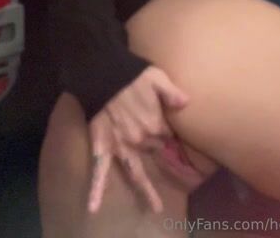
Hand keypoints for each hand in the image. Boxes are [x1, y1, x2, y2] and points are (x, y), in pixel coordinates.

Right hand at [87, 66, 188, 213]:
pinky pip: (99, 170)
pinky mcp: (102, 146)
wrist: (103, 72)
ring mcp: (121, 146)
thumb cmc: (132, 73)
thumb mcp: (157, 77)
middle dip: (157, 146)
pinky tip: (93, 207)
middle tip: (157, 141)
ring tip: (155, 207)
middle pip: (153, 149)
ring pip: (135, 171)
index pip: (168, 136)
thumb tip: (186, 103)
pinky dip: (96, 189)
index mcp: (155, 124)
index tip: (169, 129)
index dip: (169, 132)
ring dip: (146, 190)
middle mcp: (141, 139)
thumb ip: (172, 92)